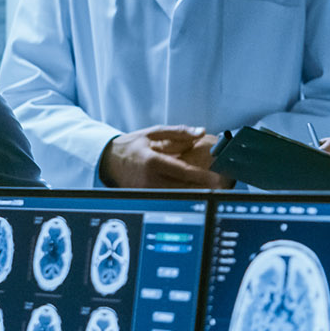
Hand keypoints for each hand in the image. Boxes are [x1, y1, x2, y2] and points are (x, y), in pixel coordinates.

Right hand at [101, 126, 227, 189]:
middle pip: (182, 188)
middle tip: (221, 189)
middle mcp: (149, 179)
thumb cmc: (133, 145)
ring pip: (176, 196)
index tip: (217, 178)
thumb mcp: (153, 133)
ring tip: (211, 193)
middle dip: (202, 189)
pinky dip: (182, 197)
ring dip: (194, 195)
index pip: (182, 172)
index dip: (201, 176)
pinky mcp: (145, 198)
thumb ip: (179, 132)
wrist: (109, 161)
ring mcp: (146, 192)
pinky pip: (168, 198)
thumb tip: (200, 132)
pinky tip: (194, 196)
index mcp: (152, 162)